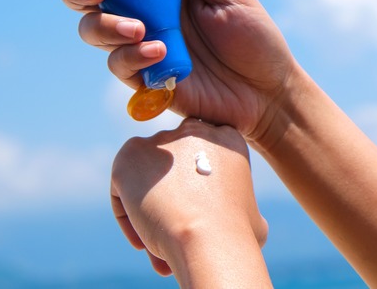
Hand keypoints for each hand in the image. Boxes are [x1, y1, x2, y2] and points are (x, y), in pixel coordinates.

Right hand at [44, 0, 298, 146]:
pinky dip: (132, 57)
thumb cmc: (255, 39)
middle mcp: (144, 12)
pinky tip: (157, 52)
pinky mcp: (145, 79)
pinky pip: (119, 66)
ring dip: (106, 26)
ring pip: (93, 30)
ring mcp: (141, 45)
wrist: (269, 93)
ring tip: (138, 29)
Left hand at [111, 118, 268, 284]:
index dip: (199, 188)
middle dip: (172, 197)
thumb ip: (241, 205)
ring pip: (148, 180)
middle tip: (178, 232)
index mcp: (227, 138)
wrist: (207, 233)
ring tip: (159, 246)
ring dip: (150, 211)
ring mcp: (159, 140)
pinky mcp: (129, 154)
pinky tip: (144, 242)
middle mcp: (192, 130)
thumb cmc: (236, 230)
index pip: (205, 154)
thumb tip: (245, 219)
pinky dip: (129, 218)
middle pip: (174, 167)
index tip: (200, 215)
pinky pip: (123, 190)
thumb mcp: (253, 214)